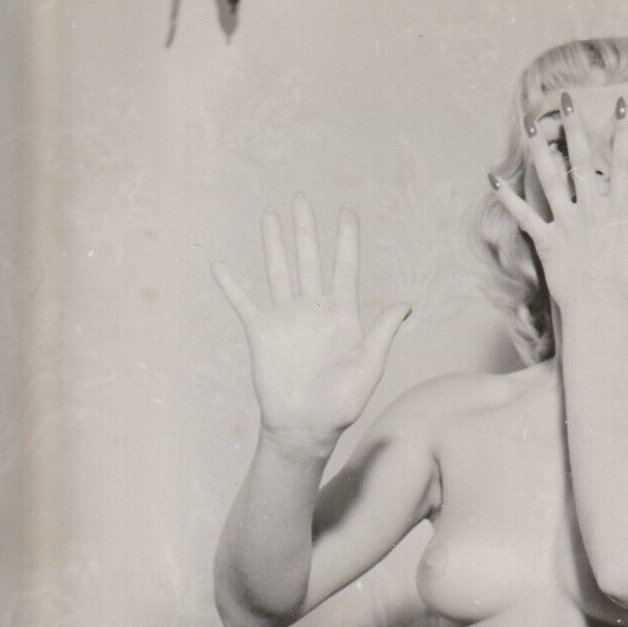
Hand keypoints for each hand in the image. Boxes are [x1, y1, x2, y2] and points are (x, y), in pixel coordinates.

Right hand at [211, 196, 410, 445]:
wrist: (306, 428)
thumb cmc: (341, 404)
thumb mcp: (369, 367)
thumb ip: (383, 333)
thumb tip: (407, 304)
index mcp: (342, 315)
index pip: (345, 268)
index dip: (346, 241)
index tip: (348, 212)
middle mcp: (313, 310)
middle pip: (309, 260)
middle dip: (306, 230)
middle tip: (301, 198)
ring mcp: (286, 318)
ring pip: (279, 271)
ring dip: (274, 244)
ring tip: (271, 215)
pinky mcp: (261, 332)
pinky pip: (243, 302)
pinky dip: (231, 284)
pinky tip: (219, 264)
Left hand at [489, 94, 627, 314]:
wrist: (599, 315)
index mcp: (618, 213)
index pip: (621, 164)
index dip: (622, 133)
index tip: (621, 105)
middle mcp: (591, 212)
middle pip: (581, 161)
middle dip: (573, 127)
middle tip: (566, 99)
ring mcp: (567, 225)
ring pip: (550, 180)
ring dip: (539, 150)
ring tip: (531, 124)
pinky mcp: (547, 242)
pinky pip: (524, 217)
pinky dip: (508, 198)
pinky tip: (492, 178)